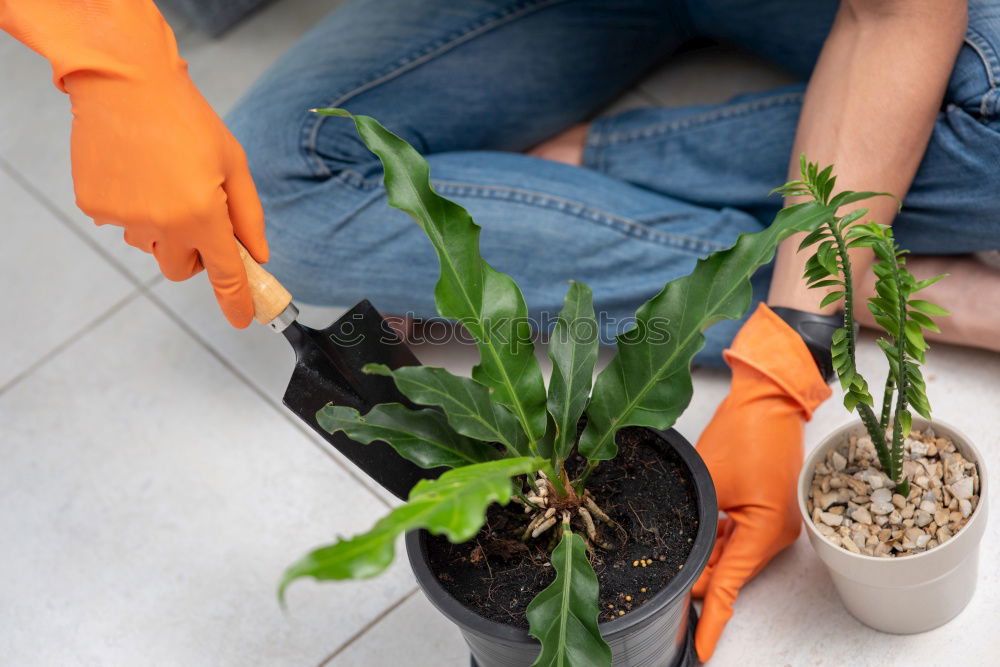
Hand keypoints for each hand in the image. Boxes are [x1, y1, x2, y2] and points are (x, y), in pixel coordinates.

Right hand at [67, 68, 267, 327]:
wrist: (125, 82)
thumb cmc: (186, 118)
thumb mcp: (233, 163)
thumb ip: (248, 216)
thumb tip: (257, 255)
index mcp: (202, 215)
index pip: (225, 275)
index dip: (236, 301)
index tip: (243, 318)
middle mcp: (162, 225)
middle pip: (182, 270)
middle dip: (195, 255)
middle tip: (198, 217)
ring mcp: (124, 218)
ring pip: (151, 246)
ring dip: (162, 228)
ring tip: (163, 180)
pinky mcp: (95, 206)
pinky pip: (122, 223)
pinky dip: (133, 207)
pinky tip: (136, 173)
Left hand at [692, 304, 830, 661]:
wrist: (771, 397)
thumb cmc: (747, 429)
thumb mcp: (707, 480)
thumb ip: (694, 522)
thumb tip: (678, 556)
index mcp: (765, 530)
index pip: (730, 587)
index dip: (711, 620)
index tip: (700, 649)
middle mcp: (774, 535)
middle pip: (726, 572)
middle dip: (698, 580)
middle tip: (664, 586)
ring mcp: (773, 525)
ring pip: (728, 555)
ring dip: (705, 555)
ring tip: (683, 543)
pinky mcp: (766, 512)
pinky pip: (736, 537)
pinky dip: (715, 540)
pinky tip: (698, 531)